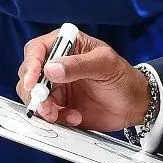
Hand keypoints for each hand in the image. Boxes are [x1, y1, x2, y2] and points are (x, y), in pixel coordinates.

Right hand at [16, 29, 149, 131]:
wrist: (134, 105)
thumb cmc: (123, 77)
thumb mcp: (105, 65)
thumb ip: (78, 65)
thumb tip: (50, 69)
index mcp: (66, 45)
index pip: (36, 50)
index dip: (31, 64)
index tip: (32, 81)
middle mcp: (56, 64)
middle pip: (28, 75)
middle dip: (34, 92)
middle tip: (47, 106)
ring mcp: (56, 86)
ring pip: (33, 96)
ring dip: (43, 108)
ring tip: (61, 115)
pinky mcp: (58, 106)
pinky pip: (45, 112)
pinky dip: (55, 118)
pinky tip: (74, 117)